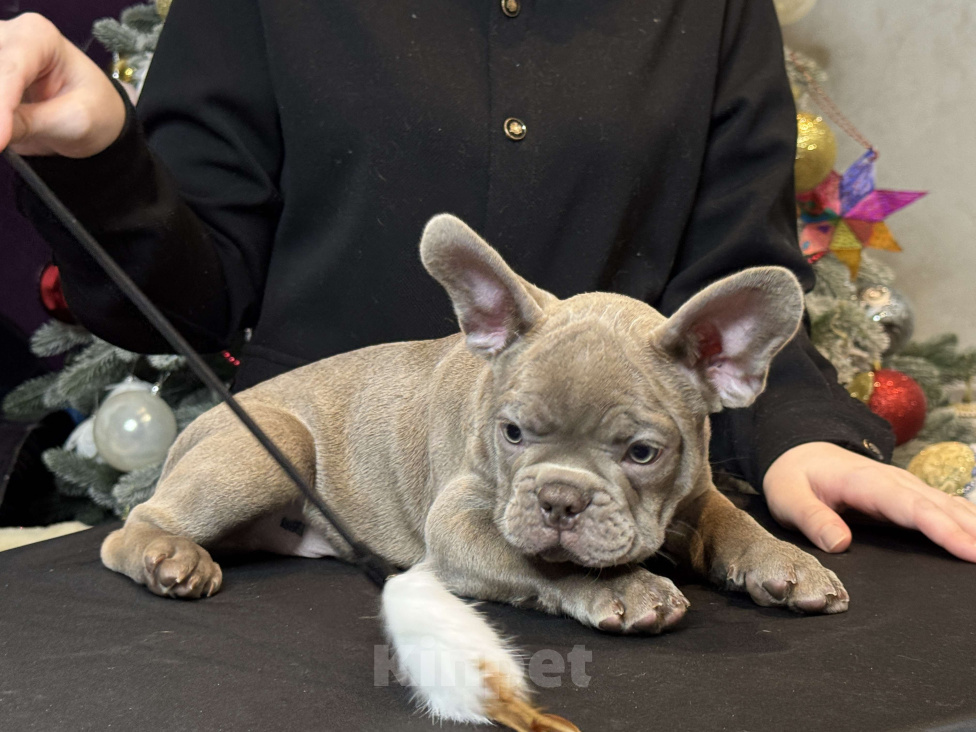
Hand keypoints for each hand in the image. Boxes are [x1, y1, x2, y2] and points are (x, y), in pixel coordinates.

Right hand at [0, 13, 124, 156]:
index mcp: (39, 36)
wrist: (98, 115)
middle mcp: (9, 34)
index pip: (9, 70)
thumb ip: (28, 125)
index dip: (0, 107)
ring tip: (5, 135)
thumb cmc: (94, 110)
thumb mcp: (73, 122)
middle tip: (3, 138)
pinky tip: (1, 132)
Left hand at [763, 442, 975, 562]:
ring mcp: (905, 487)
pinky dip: (970, 522)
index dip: (944, 529)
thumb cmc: (793, 478)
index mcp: (867, 483)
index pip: (913, 507)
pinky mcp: (909, 495)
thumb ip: (812, 519)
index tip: (972, 551)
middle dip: (974, 532)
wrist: (798, 453)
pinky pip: (946, 507)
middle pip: (942, 507)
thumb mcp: (788, 498)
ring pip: (951, 506)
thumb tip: (840, 544)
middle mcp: (894, 482)